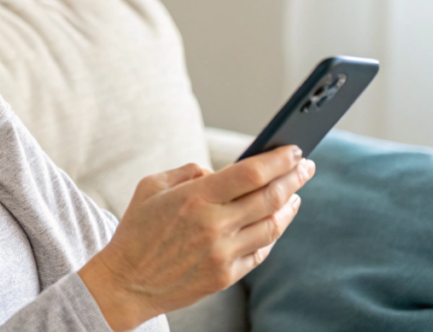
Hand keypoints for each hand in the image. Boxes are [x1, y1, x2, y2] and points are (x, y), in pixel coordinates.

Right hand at [79, 146, 314, 330]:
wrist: (126, 282)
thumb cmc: (137, 229)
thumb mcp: (152, 186)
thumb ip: (188, 172)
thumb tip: (219, 174)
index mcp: (195, 198)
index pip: (250, 173)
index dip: (278, 160)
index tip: (293, 150)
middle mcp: (214, 225)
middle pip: (270, 198)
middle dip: (295, 178)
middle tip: (306, 165)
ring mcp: (222, 254)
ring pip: (272, 226)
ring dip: (289, 206)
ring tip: (296, 194)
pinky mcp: (225, 276)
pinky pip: (260, 252)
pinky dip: (272, 234)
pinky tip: (275, 222)